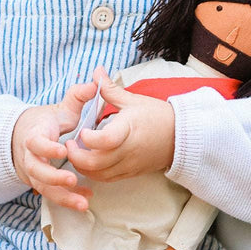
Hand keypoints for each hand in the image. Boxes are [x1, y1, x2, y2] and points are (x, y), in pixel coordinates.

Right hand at [12, 81, 96, 209]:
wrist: (26, 137)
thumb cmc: (48, 123)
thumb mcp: (61, 108)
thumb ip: (78, 96)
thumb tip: (94, 84)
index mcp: (35, 135)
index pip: (35, 142)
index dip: (47, 148)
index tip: (63, 150)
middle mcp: (31, 156)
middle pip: (36, 170)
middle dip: (53, 177)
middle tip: (72, 180)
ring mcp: (34, 172)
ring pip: (43, 188)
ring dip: (62, 196)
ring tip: (83, 203)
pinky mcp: (41, 184)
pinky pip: (52, 195)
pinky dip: (67, 200)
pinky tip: (84, 201)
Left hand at [65, 67, 174, 181]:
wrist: (181, 137)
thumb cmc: (157, 116)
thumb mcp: (132, 100)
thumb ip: (110, 88)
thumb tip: (96, 70)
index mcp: (129, 129)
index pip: (106, 140)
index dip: (89, 138)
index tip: (82, 130)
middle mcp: (128, 150)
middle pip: (96, 162)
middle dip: (76, 156)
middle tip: (69, 144)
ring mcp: (129, 164)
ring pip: (99, 175)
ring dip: (82, 167)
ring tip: (77, 153)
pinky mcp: (130, 173)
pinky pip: (107, 179)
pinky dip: (94, 173)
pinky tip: (88, 162)